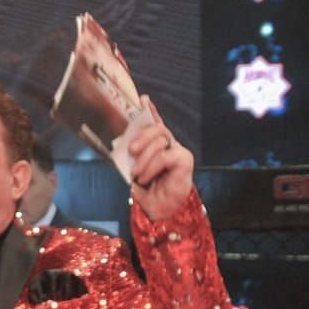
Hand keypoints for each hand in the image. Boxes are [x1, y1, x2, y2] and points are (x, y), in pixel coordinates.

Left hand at [127, 96, 193, 218]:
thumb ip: (132, 154)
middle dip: (142, 136)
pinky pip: (165, 155)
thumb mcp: (134, 168)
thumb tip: (124, 142)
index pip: (154, 123)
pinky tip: (146, 178)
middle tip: (130, 150)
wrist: (158, 209)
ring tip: (137, 174)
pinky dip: (151, 167)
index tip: (143, 99)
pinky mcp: (184, 159)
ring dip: (143, 158)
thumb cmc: (146, 189)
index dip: (150, 110)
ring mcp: (177, 150)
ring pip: (159, 140)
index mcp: (155, 145)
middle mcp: (168, 144)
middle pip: (157, 128)